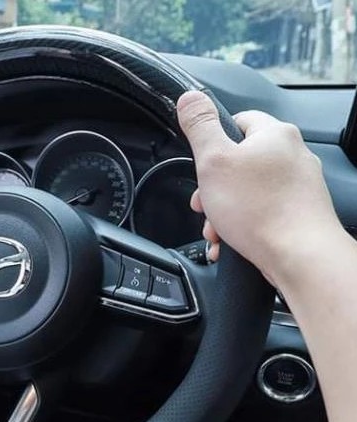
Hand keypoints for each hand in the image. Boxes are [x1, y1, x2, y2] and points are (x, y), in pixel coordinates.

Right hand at [176, 91, 342, 284]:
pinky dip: (242, 225)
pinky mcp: (299, 211)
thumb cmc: (260, 210)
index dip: (213, 141)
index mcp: (275, 134)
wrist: (299, 255)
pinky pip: (261, 212)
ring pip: (248, 192)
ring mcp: (299, 185)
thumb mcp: (213, 160)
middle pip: (239, 162)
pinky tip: (230, 242)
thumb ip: (200, 126)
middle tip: (203, 203)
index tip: (202, 161)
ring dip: (224, 211)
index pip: (237, 121)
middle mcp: (292, 155)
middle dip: (214, 188)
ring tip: (216, 230)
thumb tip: (190, 97)